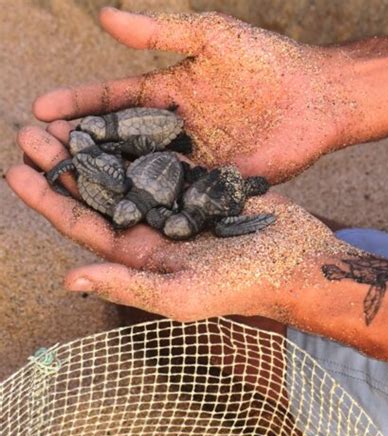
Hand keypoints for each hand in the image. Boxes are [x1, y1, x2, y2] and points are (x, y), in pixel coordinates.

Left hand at [8, 126, 347, 321]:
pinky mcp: (201, 186)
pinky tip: (121, 120)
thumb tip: (69, 279)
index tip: (17, 171)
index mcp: (143, 258)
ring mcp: (177, 205)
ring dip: (98, 148)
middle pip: (99, 194)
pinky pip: (163, 160)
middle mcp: (154, 230)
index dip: (50, 201)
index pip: (85, 227)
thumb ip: (128, 286)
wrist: (294, 259)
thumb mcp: (182, 296)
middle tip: (32, 134)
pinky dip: (140, 141)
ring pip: (127, 172)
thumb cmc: (242, 284)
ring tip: (70, 120)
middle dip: (66, 166)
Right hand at [32, 7, 351, 182]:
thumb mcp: (210, 36)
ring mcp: (192, 161)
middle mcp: (174, 131)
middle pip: (119, 141)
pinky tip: (119, 211)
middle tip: (38, 151)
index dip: (78, 104)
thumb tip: (104, 16)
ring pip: (141, 172)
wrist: (314, 99)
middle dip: (79, 145)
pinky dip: (149, 202)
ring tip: (65, 183)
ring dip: (105, 178)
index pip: (114, 100)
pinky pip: (175, 195)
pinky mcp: (212, 186)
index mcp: (169, 94)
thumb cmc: (266, 62)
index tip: (39, 110)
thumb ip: (160, 31)